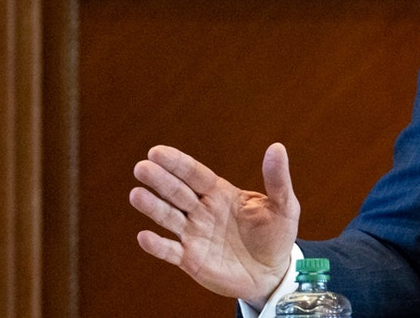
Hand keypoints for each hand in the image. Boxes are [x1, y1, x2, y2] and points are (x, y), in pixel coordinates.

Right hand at [130, 142, 300, 307]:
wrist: (272, 272)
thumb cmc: (277, 235)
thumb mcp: (283, 205)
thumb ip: (277, 179)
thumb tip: (277, 147)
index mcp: (221, 193)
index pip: (195, 174)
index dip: (177, 163)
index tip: (157, 151)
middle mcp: (203, 211)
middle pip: (177, 192)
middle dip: (160, 180)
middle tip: (141, 167)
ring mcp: (194, 235)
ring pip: (169, 218)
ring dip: (152, 207)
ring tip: (136, 194)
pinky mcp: (191, 259)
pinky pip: (170, 251)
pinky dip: (157, 246)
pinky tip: (144, 236)